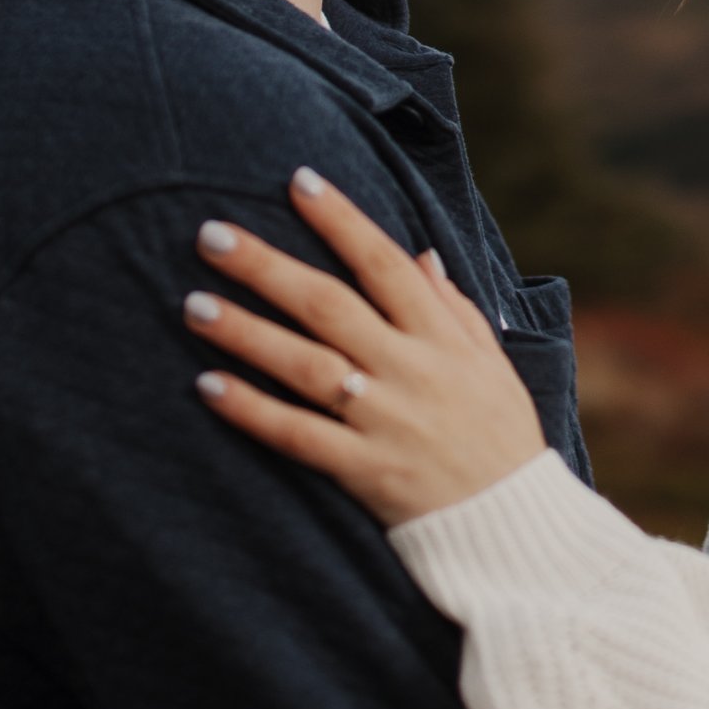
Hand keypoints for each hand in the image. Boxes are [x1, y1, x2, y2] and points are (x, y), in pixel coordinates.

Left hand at [185, 169, 551, 528]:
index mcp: (441, 337)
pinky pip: (298, 435)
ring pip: (305, 365)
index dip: (342, 221)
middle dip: (268, 267)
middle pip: (329, 306)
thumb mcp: (491, 362)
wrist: (514, 527)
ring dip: (246, 333)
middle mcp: (409, 370)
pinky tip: (208, 386)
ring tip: (194, 304)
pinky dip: (253, 411)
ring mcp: (384, 419)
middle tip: (211, 234)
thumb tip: (422, 255)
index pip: (384, 264)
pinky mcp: (364, 470)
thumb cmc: (500, 436)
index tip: (299, 181)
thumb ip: (454, 308)